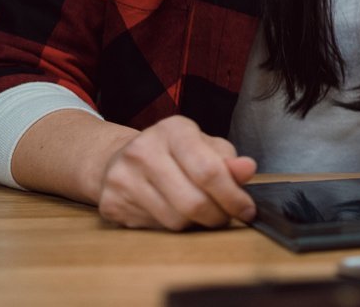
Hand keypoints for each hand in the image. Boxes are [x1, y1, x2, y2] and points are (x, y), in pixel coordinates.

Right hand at [94, 115, 256, 230]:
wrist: (120, 158)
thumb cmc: (174, 153)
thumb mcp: (204, 146)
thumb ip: (228, 159)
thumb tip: (248, 169)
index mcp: (173, 130)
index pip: (208, 170)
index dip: (233, 196)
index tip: (247, 210)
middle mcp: (143, 151)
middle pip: (192, 202)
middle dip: (218, 216)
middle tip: (227, 217)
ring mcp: (122, 178)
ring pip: (174, 221)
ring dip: (197, 224)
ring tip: (202, 214)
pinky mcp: (111, 204)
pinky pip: (154, 229)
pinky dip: (173, 228)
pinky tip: (175, 213)